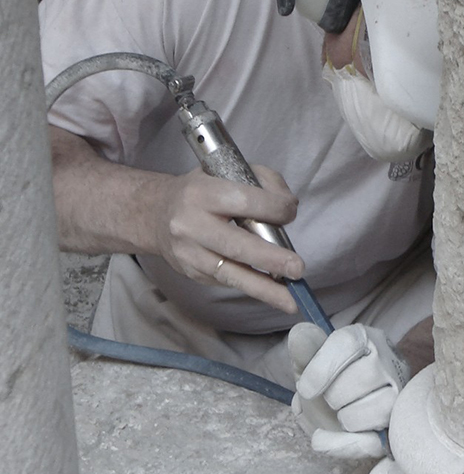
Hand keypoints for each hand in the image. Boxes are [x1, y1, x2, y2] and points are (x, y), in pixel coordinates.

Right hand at [153, 164, 303, 312]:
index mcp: (201, 192)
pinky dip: (253, 287)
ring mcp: (189, 253)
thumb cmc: (201, 191)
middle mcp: (191, 224)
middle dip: (270, 259)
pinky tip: (274, 294)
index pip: (244, 201)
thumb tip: (288, 206)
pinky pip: (227, 281)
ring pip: (231, 274)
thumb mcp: (225, 172)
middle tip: (297, 269)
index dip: (274, 208)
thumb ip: (261, 181)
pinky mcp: (192, 273)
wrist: (155, 214)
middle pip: (236, 245)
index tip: (291, 212)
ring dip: (265, 289)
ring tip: (291, 301)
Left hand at [289, 323, 411, 460]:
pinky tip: (323, 440)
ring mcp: (398, 394)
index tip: (304, 387)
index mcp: (364, 339)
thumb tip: (300, 333)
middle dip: (334, 395)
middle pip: (361, 378)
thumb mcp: (311, 362)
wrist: (345, 405)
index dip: (321, 369)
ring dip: (345, 418)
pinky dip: (343, 445)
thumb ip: (305, 350)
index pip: (348, 344)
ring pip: (376, 409)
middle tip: (329, 398)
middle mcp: (388, 361)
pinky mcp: (394, 427)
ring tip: (340, 414)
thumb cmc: (329, 380)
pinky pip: (374, 442)